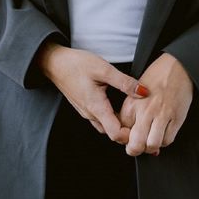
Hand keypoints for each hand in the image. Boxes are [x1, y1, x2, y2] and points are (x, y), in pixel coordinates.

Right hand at [36, 42, 150, 145]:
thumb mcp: (104, 69)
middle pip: (113, 133)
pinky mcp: (85, 107)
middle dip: (128, 132)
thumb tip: (144, 92)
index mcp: (96, 107)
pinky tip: (120, 108)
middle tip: (144, 122)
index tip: (143, 128)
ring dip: (120, 125)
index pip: (115, 134)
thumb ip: (124, 82)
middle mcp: (90, 114)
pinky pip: (101, 120)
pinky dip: (112, 119)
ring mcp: (86, 112)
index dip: (131, 135)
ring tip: (135, 116)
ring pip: (107, 127)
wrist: (54, 63)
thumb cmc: (76, 64)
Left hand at [117, 52, 194, 156]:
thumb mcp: (135, 92)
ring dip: (150, 148)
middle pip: (135, 144)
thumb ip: (131, 111)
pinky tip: (162, 134)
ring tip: (150, 142)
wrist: (177, 67)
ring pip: (152, 145)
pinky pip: (168, 140)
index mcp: (132, 104)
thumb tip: (130, 133)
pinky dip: (164, 141)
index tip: (129, 136)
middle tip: (137, 147)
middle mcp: (145, 111)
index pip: (122, 131)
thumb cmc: (156, 78)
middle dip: (135, 150)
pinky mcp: (176, 118)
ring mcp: (161, 115)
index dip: (124, 138)